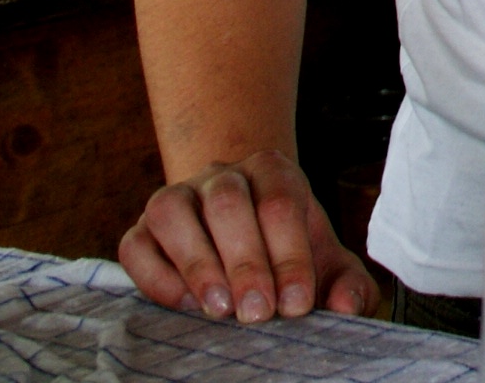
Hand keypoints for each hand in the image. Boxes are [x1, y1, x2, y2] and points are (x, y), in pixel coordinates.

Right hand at [119, 149, 378, 322]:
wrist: (245, 236)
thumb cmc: (290, 254)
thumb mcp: (328, 267)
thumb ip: (348, 285)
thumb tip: (346, 308)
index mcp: (274, 171)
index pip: (280, 202)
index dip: (290, 254)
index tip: (297, 304)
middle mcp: (222, 175)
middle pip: (228, 202)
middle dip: (246, 262)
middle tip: (259, 313)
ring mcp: (176, 198)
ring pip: (173, 211)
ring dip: (197, 263)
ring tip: (220, 310)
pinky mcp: (141, 231)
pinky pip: (135, 245)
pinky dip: (156, 276)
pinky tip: (185, 306)